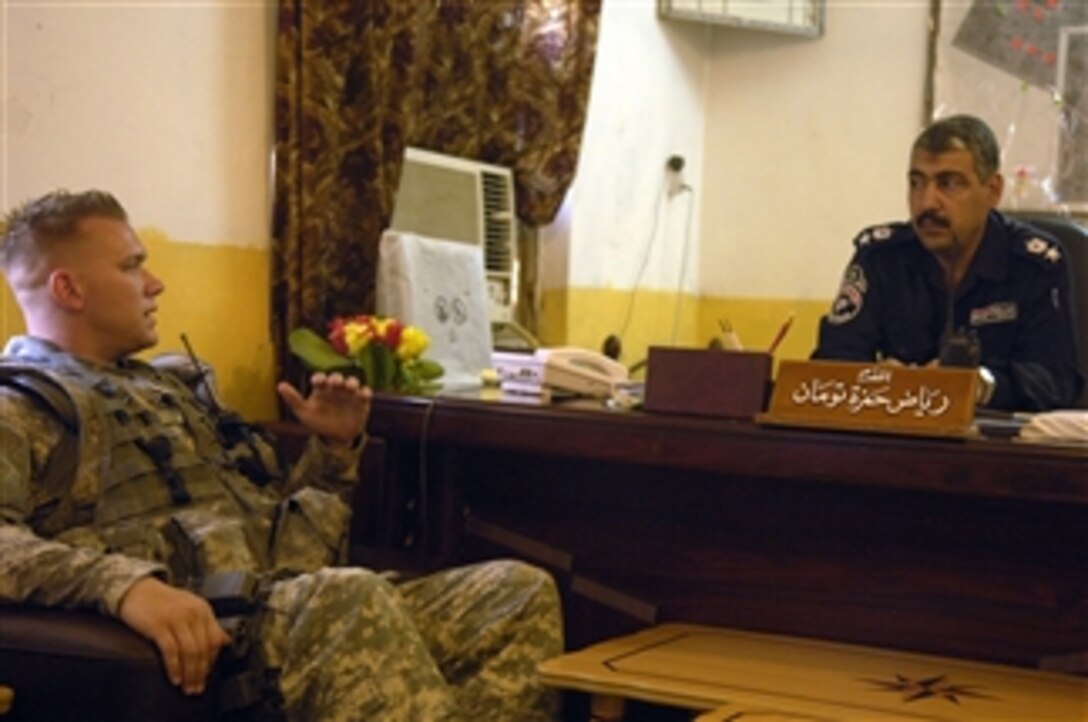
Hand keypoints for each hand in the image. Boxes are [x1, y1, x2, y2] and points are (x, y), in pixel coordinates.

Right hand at [118, 577, 229, 694]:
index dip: (212, 661)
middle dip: (201, 672)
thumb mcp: (190, 607)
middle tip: (197, 687)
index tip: (207, 675)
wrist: (136, 589)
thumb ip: (207, 623)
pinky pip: (171, 651)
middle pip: (203, 649)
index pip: (215, 640)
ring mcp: (176, 618)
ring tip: (187, 687)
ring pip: (190, 652)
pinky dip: (174, 668)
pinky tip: (174, 678)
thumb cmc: (162, 601)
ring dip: (190, 674)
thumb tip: (225, 640)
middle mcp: (193, 613)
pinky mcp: (158, 625)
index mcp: (203, 609)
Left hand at [277, 372, 371, 447]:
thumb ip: (293, 399)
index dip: (319, 378)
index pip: (320, 378)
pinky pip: (365, 393)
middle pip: (337, 378)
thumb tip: (279, 385)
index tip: (318, 382)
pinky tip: (363, 395)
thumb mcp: (304, 412)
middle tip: (335, 383)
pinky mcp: (361, 401)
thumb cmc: (319, 422)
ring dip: (352, 382)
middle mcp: (335, 389)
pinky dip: (365, 393)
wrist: (336, 437)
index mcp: (321, 389)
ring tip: (350, 387)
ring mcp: (349, 394)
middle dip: (337, 378)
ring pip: (353, 382)